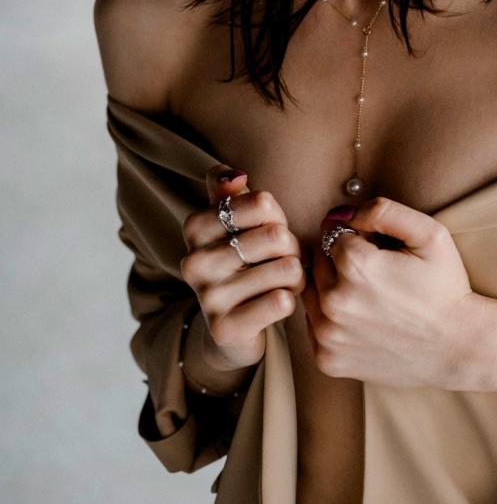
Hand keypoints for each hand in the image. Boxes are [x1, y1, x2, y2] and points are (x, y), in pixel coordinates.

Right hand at [180, 169, 307, 372]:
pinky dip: (290, 301)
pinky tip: (276, 304)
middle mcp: (194, 261)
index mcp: (195, 227)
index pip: (262, 202)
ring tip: (279, 283)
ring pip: (286, 269)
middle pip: (277, 236)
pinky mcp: (225, 328)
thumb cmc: (241, 263)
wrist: (231, 327)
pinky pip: (282, 302)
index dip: (277, 217)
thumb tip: (236, 175)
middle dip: (291, 249)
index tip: (267, 231)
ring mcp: (207, 297)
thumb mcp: (231, 222)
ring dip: (295, 277)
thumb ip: (227, 191)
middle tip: (280, 261)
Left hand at [303, 196, 483, 389]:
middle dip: (342, 263)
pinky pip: (314, 328)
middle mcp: (334, 302)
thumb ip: (383, 210)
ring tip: (370, 300)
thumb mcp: (429, 234)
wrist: (458, 346)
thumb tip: (340, 214)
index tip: (381, 252)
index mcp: (356, 265)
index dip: (360, 239)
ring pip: (312, 294)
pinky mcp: (328, 359)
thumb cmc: (446, 288)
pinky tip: (364, 323)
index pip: (334, 233)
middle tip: (379, 277)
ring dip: (332, 291)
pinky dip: (332, 322)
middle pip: (319, 262)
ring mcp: (329, 335)